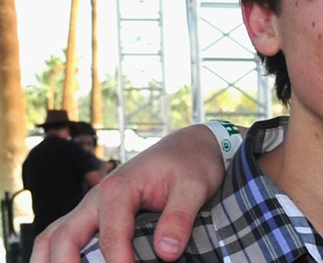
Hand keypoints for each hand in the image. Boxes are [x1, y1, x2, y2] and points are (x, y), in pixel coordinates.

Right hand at [30, 125, 226, 262]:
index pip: (109, 236)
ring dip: (52, 260)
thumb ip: (179, 218)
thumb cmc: (192, 164)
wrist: (190, 147)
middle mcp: (97, 197)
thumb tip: (166, 253)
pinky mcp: (95, 213)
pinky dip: (57, 254)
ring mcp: (92, 205)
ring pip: (54, 235)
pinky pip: (64, 233)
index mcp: (119, 188)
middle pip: (64, 237)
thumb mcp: (194, 188)